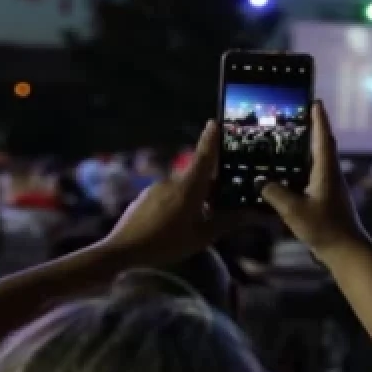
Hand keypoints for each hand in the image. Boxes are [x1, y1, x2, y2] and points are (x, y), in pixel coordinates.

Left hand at [99, 120, 229, 262]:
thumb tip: (250, 213)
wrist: (122, 250)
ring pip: (182, 188)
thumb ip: (225, 223)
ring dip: (192, 199)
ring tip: (194, 222)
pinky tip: (174, 225)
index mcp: (189, 188)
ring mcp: (156, 188)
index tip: (214, 122)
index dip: (210, 139)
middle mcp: (172, 182)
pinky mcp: (145, 197)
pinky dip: (176, 204)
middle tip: (218, 205)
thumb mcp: (200, 237)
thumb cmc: (165, 243)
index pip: (204, 157)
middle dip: (208, 187)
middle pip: (196, 177)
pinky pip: (168, 195)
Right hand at [262, 101, 364, 256]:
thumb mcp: (294, 210)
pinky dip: (304, 167)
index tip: (314, 101)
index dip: (319, 118)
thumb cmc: (324, 228)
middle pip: (323, 145)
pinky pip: (315, 174)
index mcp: (326, 170)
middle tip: (299, 116)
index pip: (323, 137)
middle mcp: (331, 174)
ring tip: (290, 140)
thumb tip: (259, 182)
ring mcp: (331, 186)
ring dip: (308, 148)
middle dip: (313, 129)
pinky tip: (291, 173)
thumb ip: (275, 193)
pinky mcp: (328, 198)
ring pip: (319, 160)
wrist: (345, 250)